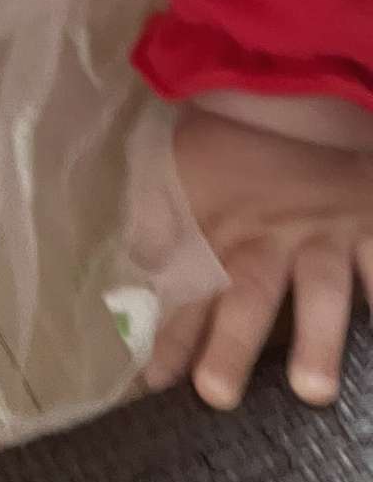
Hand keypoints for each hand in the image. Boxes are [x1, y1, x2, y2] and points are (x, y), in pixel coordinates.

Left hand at [149, 106, 372, 409]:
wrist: (289, 86)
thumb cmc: (227, 138)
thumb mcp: (174, 170)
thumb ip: (154, 223)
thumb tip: (133, 270)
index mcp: (219, 232)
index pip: (189, 294)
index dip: (168, 337)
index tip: (151, 384)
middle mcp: (269, 242)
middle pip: (247, 298)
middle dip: (231, 345)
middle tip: (217, 394)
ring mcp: (322, 238)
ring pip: (320, 291)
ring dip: (314, 339)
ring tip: (312, 390)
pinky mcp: (369, 225)